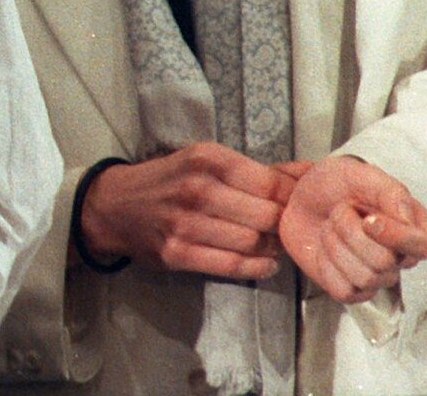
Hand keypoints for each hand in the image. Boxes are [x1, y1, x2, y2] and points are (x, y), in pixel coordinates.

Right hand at [77, 142, 292, 279]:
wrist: (113, 205)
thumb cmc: (169, 180)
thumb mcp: (207, 162)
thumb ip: (261, 171)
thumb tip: (313, 172)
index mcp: (207, 159)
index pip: (272, 184)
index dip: (294, 200)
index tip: (300, 207)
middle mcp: (197, 188)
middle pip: (267, 216)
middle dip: (283, 226)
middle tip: (286, 229)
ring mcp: (185, 223)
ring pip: (254, 242)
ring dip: (272, 248)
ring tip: (272, 245)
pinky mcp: (178, 253)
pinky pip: (234, 266)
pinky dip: (258, 268)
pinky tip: (263, 262)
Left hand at [278, 154, 426, 303]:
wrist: (298, 197)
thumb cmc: (333, 185)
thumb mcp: (359, 174)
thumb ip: (389, 191)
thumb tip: (406, 218)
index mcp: (411, 227)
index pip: (422, 247)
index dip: (395, 237)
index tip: (369, 219)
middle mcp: (399, 256)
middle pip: (385, 263)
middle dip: (350, 232)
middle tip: (339, 212)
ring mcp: (376, 275)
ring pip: (364, 279)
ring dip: (335, 246)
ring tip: (331, 227)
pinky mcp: (350, 289)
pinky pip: (344, 292)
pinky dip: (327, 267)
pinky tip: (325, 249)